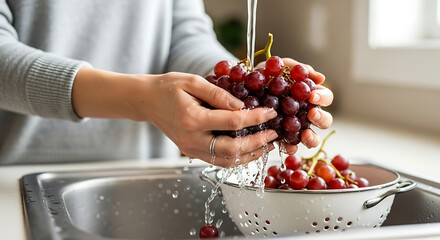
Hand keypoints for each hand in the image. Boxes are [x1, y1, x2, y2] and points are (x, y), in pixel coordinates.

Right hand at [72, 69, 278, 167]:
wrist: (146, 101)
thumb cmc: (167, 88)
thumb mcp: (192, 82)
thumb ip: (218, 94)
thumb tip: (242, 105)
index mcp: (193, 119)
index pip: (233, 122)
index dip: (256, 117)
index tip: (271, 112)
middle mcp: (192, 139)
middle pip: (233, 149)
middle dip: (257, 143)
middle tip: (273, 135)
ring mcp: (191, 149)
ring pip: (227, 160)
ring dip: (250, 155)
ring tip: (266, 145)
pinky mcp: (191, 152)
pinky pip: (218, 160)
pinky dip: (236, 158)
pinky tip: (249, 150)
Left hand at [255, 58, 333, 153]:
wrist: (242, 86)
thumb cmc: (265, 75)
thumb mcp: (280, 67)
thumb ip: (298, 69)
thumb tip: (320, 78)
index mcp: (309, 96)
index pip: (325, 97)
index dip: (323, 97)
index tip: (312, 96)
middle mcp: (305, 113)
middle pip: (324, 120)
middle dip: (321, 118)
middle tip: (312, 114)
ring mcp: (294, 127)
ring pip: (313, 137)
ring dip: (312, 137)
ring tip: (305, 134)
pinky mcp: (281, 137)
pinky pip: (291, 146)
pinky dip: (291, 147)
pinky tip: (286, 145)